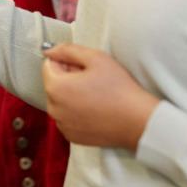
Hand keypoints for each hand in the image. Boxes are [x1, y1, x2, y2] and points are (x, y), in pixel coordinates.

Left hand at [42, 44, 159, 151]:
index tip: (84, 67)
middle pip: (53, 83)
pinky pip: (67, 117)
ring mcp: (62, 124)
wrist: (138, 121)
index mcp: (55, 87)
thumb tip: (49, 50)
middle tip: (93, 80)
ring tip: (95, 95)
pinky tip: (95, 110)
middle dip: (68, 78)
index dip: (67, 62)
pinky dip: (76, 112)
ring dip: (71, 95)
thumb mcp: (95, 58)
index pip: (49, 65)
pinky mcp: (72, 136)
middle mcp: (53, 108)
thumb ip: (67, 50)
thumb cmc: (119, 88)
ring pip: (60, 101)